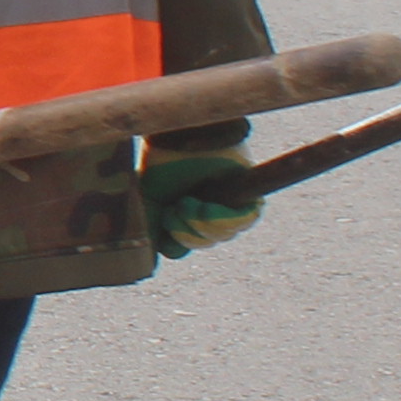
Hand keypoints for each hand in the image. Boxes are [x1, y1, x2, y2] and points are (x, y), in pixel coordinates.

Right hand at [142, 141, 263, 257]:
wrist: (183, 136)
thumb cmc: (164, 162)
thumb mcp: (149, 201)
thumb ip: (150, 230)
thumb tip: (150, 264)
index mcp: (189, 211)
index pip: (187, 243)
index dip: (178, 238)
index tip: (167, 216)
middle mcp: (213, 209)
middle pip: (205, 241)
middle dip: (187, 230)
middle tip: (177, 207)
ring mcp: (233, 204)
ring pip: (222, 236)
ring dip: (201, 223)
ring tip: (188, 202)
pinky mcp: (251, 196)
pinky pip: (242, 222)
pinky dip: (222, 218)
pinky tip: (205, 205)